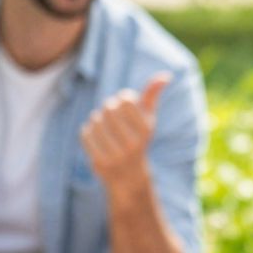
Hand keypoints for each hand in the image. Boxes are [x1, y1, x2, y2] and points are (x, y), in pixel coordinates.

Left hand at [81, 73, 170, 204]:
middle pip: (109, 109)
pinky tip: (95, 136)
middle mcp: (133, 144)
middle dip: (107, 108)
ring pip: (95, 120)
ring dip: (96, 119)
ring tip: (102, 125)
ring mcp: (116, 155)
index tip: (124, 105)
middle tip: (110, 114)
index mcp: (146, 130)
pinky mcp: (100, 162)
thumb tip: (166, 75)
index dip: (122, 98)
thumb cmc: (138, 138)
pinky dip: (88, 131)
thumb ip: (153, 96)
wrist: (129, 176)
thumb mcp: (148, 118)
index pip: (126, 100)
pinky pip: (86, 134)